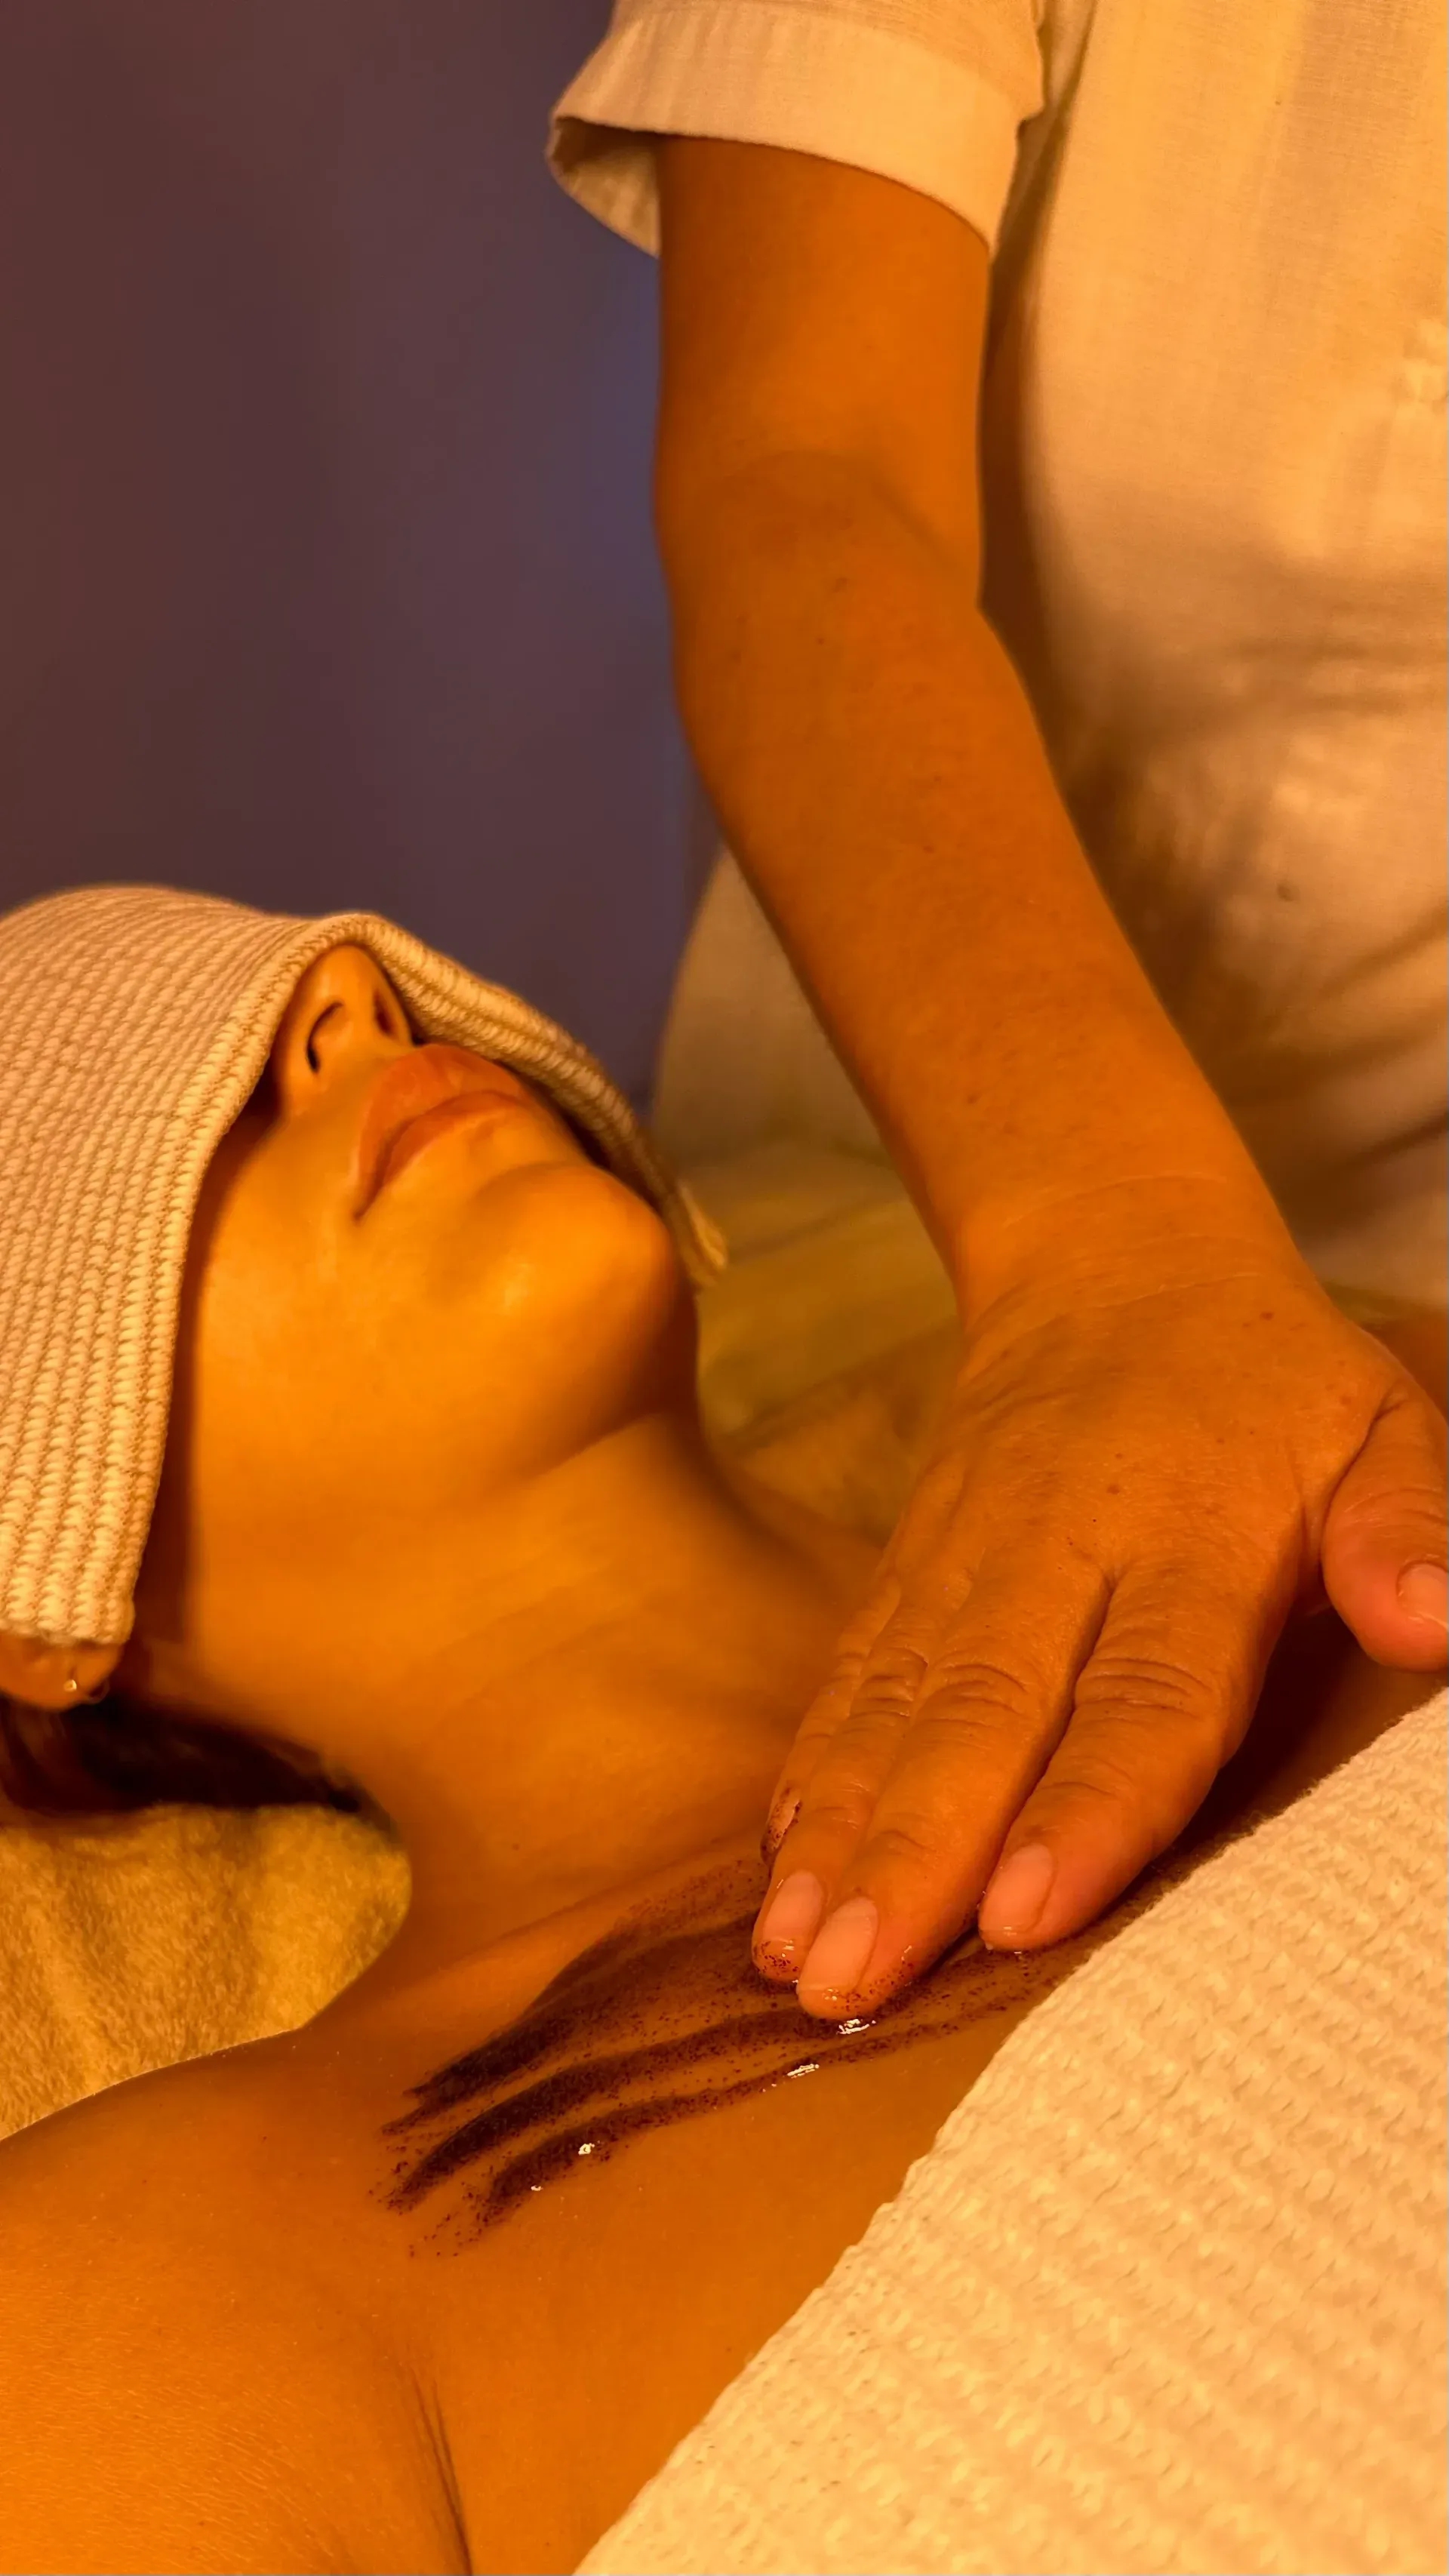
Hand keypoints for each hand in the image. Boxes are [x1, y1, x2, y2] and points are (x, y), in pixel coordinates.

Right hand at [753, 1225, 1446, 2018]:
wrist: (1110, 1264)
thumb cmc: (1271, 1381)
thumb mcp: (1378, 1428)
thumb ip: (1411, 1525)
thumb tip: (1441, 1626)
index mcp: (1191, 1533)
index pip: (1144, 1688)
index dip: (1085, 1803)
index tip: (1023, 1913)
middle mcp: (1055, 1551)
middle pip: (981, 1715)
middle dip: (914, 1852)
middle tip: (852, 1981)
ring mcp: (963, 1558)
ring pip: (896, 1705)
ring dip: (844, 1833)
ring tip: (795, 1954)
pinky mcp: (905, 1565)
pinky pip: (851, 1673)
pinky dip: (813, 1768)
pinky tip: (782, 1862)